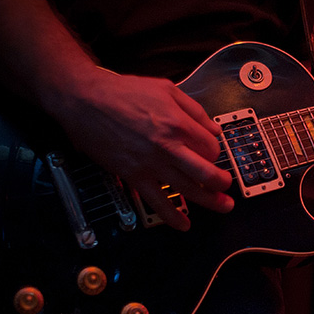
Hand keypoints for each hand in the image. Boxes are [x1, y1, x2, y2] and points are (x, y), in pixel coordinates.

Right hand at [54, 69, 233, 230]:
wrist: (85, 100)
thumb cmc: (122, 91)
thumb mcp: (165, 89)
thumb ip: (194, 109)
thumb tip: (213, 129)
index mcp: (178, 123)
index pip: (211, 147)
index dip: (216, 152)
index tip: (211, 153)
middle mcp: (168, 147)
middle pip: (207, 173)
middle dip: (222, 182)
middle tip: (227, 186)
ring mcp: (152, 164)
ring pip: (189, 190)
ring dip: (210, 202)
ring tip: (223, 206)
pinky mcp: (134, 176)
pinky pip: (158, 202)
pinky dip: (173, 217)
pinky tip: (183, 224)